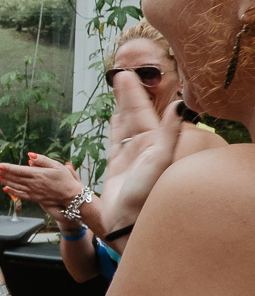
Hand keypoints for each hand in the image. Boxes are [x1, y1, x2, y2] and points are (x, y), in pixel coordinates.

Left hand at [0, 154, 84, 218]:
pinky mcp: (35, 198)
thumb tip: (30, 155)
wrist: (71, 196)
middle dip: (3, 174)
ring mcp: (33, 192)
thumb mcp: (57, 166)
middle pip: (15, 178)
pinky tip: (6, 189)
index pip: (19, 170)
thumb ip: (42, 160)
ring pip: (15, 186)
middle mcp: (33, 183)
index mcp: (38, 174)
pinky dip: (12, 191)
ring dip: (5, 182)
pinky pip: (21, 195)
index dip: (8, 168)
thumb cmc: (66, 179)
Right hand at [98, 72, 181, 231]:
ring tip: (117, 92)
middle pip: (133, 115)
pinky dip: (115, 128)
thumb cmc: (147, 193)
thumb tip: (180, 104)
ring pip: (124, 125)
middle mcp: (144, 147)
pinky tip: (114, 118)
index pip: (143, 112)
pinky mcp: (117, 166)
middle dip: (127, 95)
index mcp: (155, 143)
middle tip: (120, 75)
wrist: (130, 220)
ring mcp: (131, 156)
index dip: (134, 93)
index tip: (127, 75)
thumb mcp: (161, 159)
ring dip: (120, 108)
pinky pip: (115, 141)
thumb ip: (170, 132)